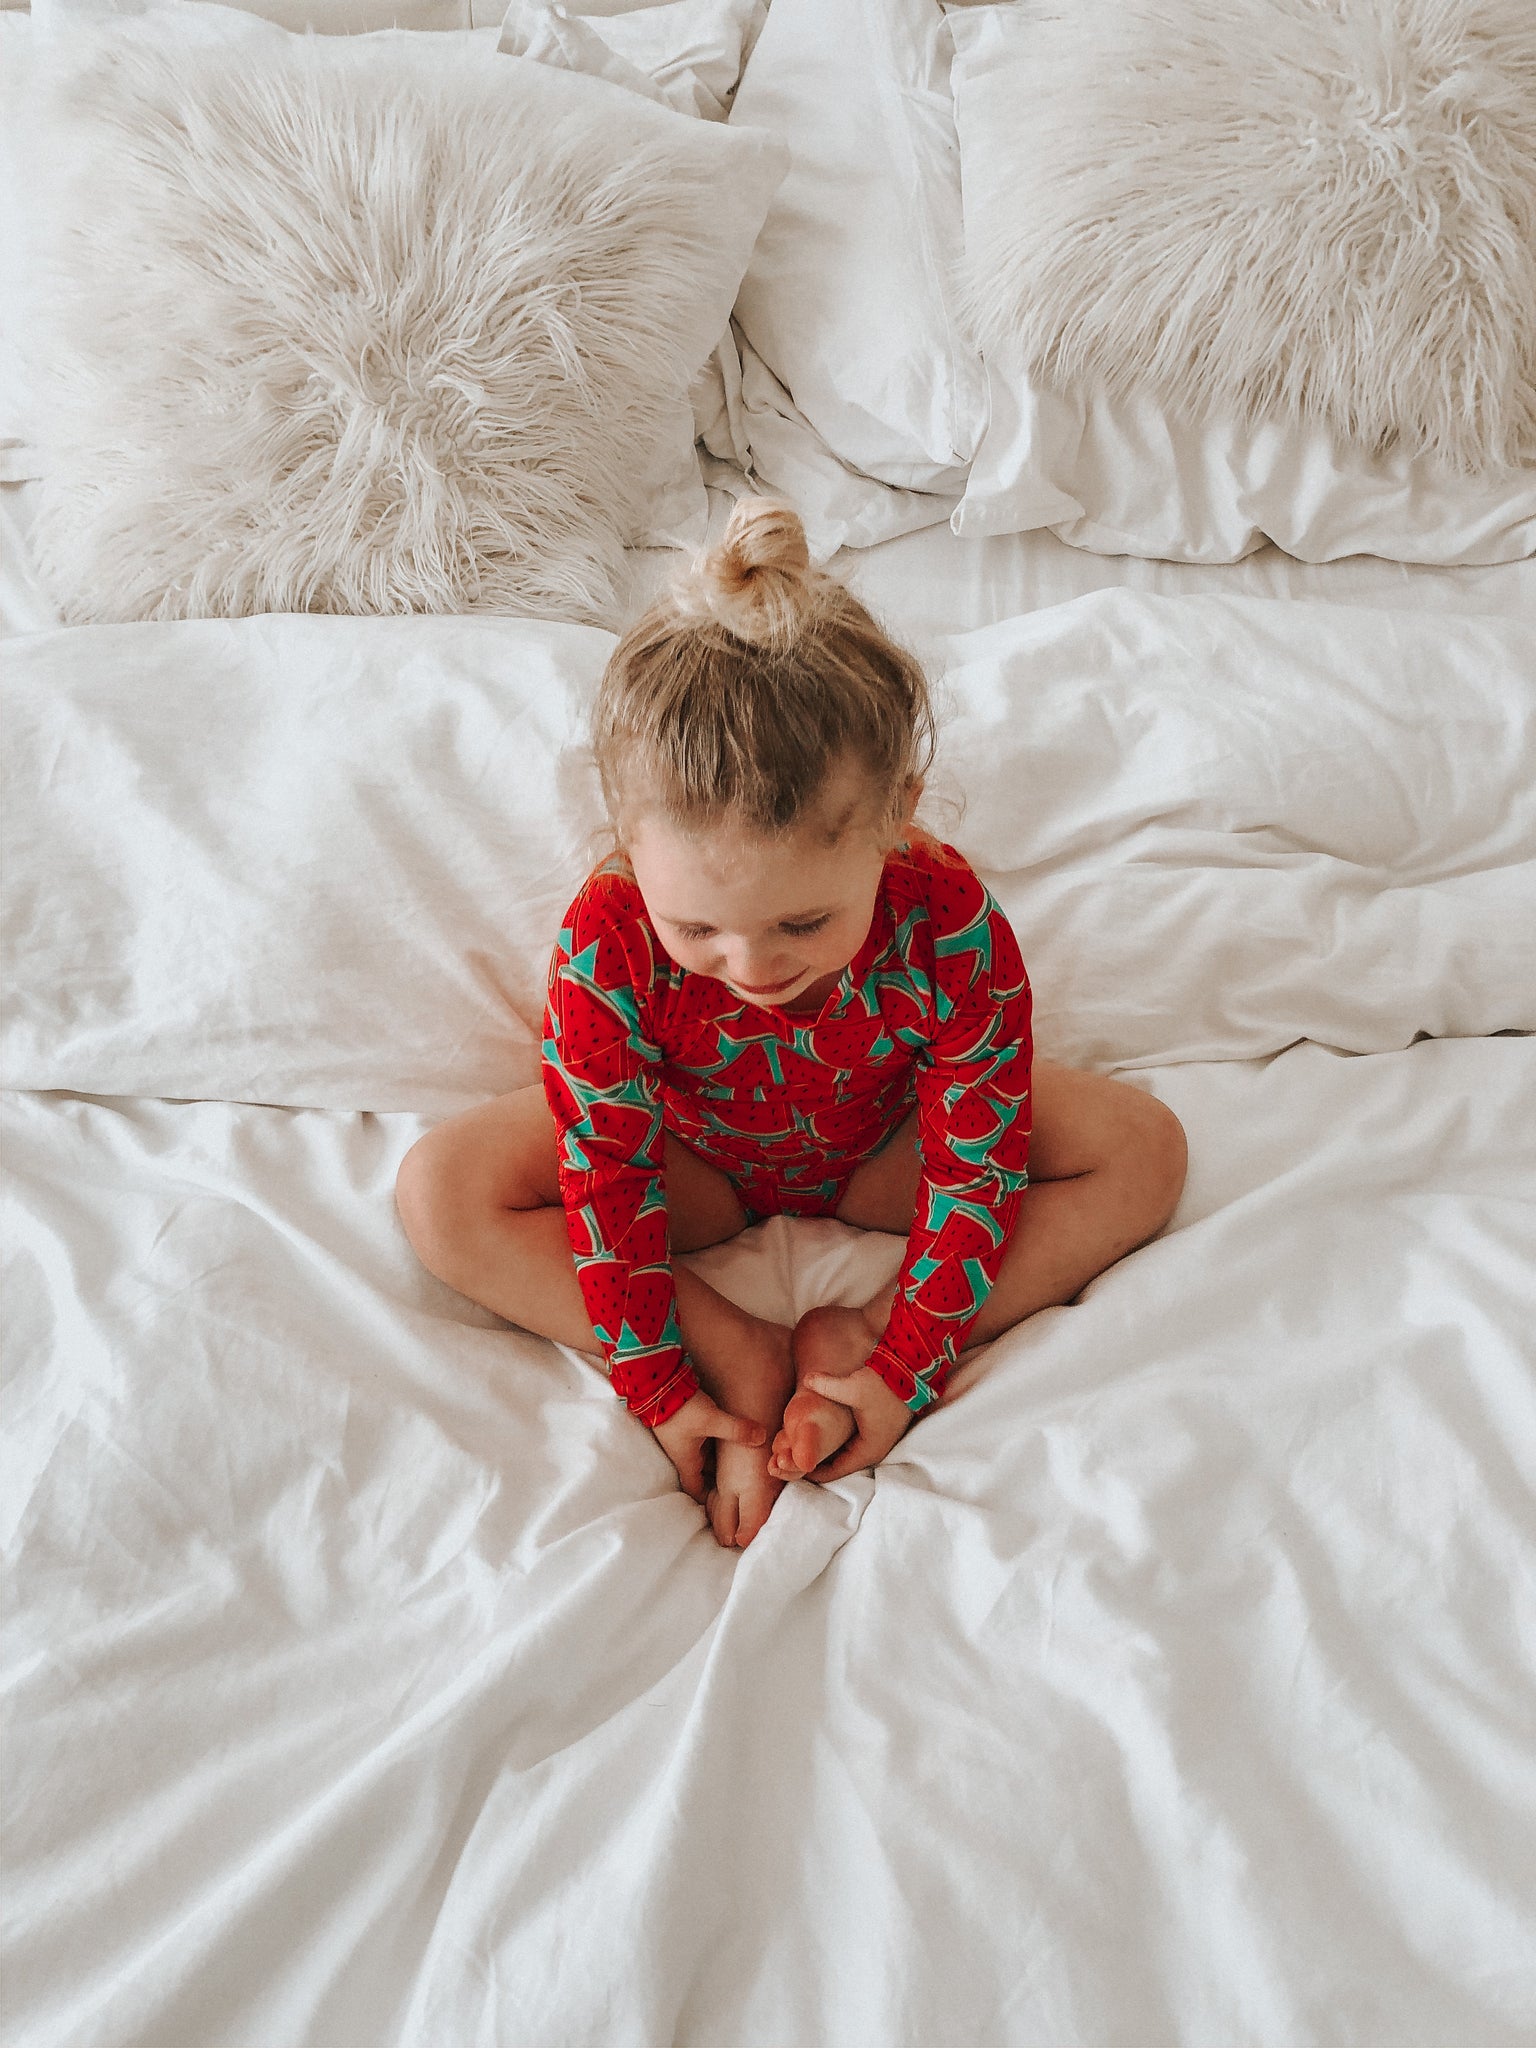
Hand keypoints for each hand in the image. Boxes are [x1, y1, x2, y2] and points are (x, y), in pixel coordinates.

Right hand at [652, 1387, 766, 1504]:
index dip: (709, 1500)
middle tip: (740, 1478)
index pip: (696, 1490)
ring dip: (717, 1456)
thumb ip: (737, 1430)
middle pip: (702, 1472)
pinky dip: (713, 1441)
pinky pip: (700, 1439)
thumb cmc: (681, 1408)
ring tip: (739, 1457)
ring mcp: (680, 1438)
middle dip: (719, 1476)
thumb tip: (762, 1438)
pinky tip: (727, 1434)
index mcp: (687, 1460)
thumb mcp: (712, 1420)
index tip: (725, 1503)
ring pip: (702, 1454)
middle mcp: (681, 1453)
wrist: (656, 1383)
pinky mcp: (681, 1423)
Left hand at [795, 1366, 913, 1481]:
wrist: (912, 1371)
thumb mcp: (852, 1387)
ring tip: (808, 1446)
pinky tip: (825, 1433)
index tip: (796, 1469)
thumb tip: (807, 1379)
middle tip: (797, 1458)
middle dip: (821, 1461)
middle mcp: (876, 1449)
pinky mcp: (880, 1428)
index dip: (815, 1471)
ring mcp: (880, 1439)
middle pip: (842, 1464)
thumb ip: (826, 1385)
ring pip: (849, 1453)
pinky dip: (840, 1442)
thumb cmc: (884, 1384)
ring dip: (831, 1451)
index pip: (837, 1470)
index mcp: (870, 1449)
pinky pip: (855, 1442)